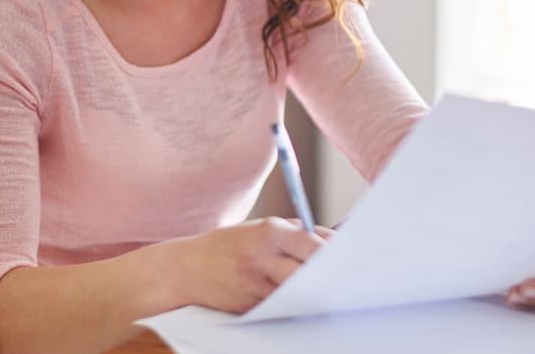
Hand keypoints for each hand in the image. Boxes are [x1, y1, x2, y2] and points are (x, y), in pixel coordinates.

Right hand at [179, 216, 334, 313]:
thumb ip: (296, 232)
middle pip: (307, 273)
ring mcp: (254, 284)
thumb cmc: (229, 245)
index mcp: (267, 231)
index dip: (332, 254)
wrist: (186, 269)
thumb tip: (334, 240)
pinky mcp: (250, 306)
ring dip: (311, 292)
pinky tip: (298, 299)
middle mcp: (261, 257)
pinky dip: (291, 303)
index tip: (347, 258)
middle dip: (326, 276)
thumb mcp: (259, 228)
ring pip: (296, 293)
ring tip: (323, 289)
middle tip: (342, 279)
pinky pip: (280, 306)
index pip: (312, 245)